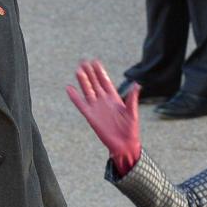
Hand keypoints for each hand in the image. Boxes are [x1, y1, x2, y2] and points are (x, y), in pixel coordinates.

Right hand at [66, 59, 141, 175]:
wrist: (124, 144)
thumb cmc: (131, 130)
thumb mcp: (133, 113)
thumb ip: (132, 99)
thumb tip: (137, 84)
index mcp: (114, 98)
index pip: (105, 81)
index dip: (100, 72)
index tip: (95, 61)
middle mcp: (104, 101)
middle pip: (95, 83)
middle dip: (90, 73)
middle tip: (83, 61)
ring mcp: (96, 108)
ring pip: (88, 91)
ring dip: (83, 81)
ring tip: (78, 70)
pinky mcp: (90, 117)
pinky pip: (81, 105)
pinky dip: (75, 97)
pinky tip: (69, 89)